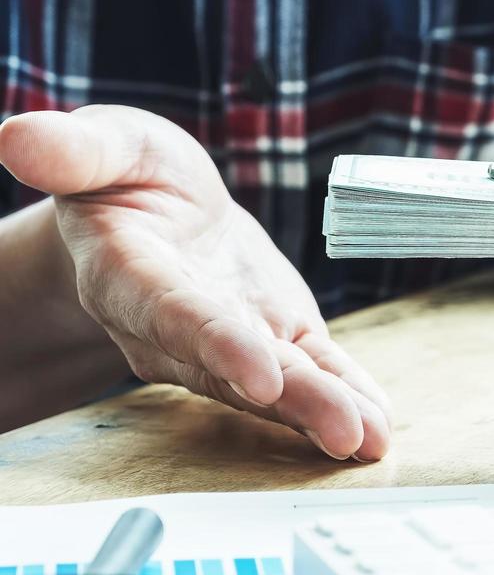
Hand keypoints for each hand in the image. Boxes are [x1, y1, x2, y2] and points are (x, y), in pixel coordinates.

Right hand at [0, 106, 390, 459]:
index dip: (214, 342)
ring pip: (277, 383)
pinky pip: (310, 374)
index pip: (172, 313)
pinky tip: (376, 427)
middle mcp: (176, 327)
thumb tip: (18, 135)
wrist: (154, 215)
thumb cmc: (128, 178)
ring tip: (367, 438)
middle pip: (233, 367)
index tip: (256, 371)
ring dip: (323, 411)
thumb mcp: (107, 145)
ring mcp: (230, 341)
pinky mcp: (274, 340)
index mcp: (129, 274)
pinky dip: (345, 397)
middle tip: (342, 429)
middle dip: (290, 398)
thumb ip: (75, 149)